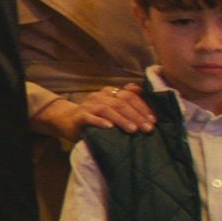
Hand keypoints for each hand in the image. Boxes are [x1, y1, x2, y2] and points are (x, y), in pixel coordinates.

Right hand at [40, 84, 154, 141]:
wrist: (68, 121)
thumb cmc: (96, 116)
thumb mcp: (112, 107)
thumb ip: (126, 100)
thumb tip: (141, 90)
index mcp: (109, 92)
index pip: (129, 96)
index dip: (142, 107)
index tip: (153, 120)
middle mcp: (99, 96)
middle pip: (120, 103)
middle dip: (136, 116)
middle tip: (147, 129)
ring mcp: (88, 105)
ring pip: (107, 110)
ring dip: (121, 119)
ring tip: (133, 130)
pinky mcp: (79, 116)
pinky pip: (89, 118)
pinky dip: (100, 122)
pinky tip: (109, 127)